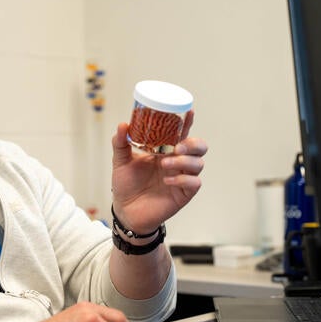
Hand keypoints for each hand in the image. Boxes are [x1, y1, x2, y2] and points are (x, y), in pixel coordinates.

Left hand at [111, 111, 206, 233]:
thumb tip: (123, 125)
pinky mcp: (183, 193)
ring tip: (164, 165)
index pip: (181, 133)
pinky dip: (183, 179)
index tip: (189, 111)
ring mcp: (182, 177)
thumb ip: (120, 143)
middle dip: (193, 143)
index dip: (187, 121)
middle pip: (199, 147)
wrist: (125, 210)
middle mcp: (177, 161)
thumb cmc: (126, 184)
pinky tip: (167, 180)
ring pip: (198, 164)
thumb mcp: (121, 161)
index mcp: (164, 150)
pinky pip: (194, 183)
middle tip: (177, 147)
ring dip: (184, 161)